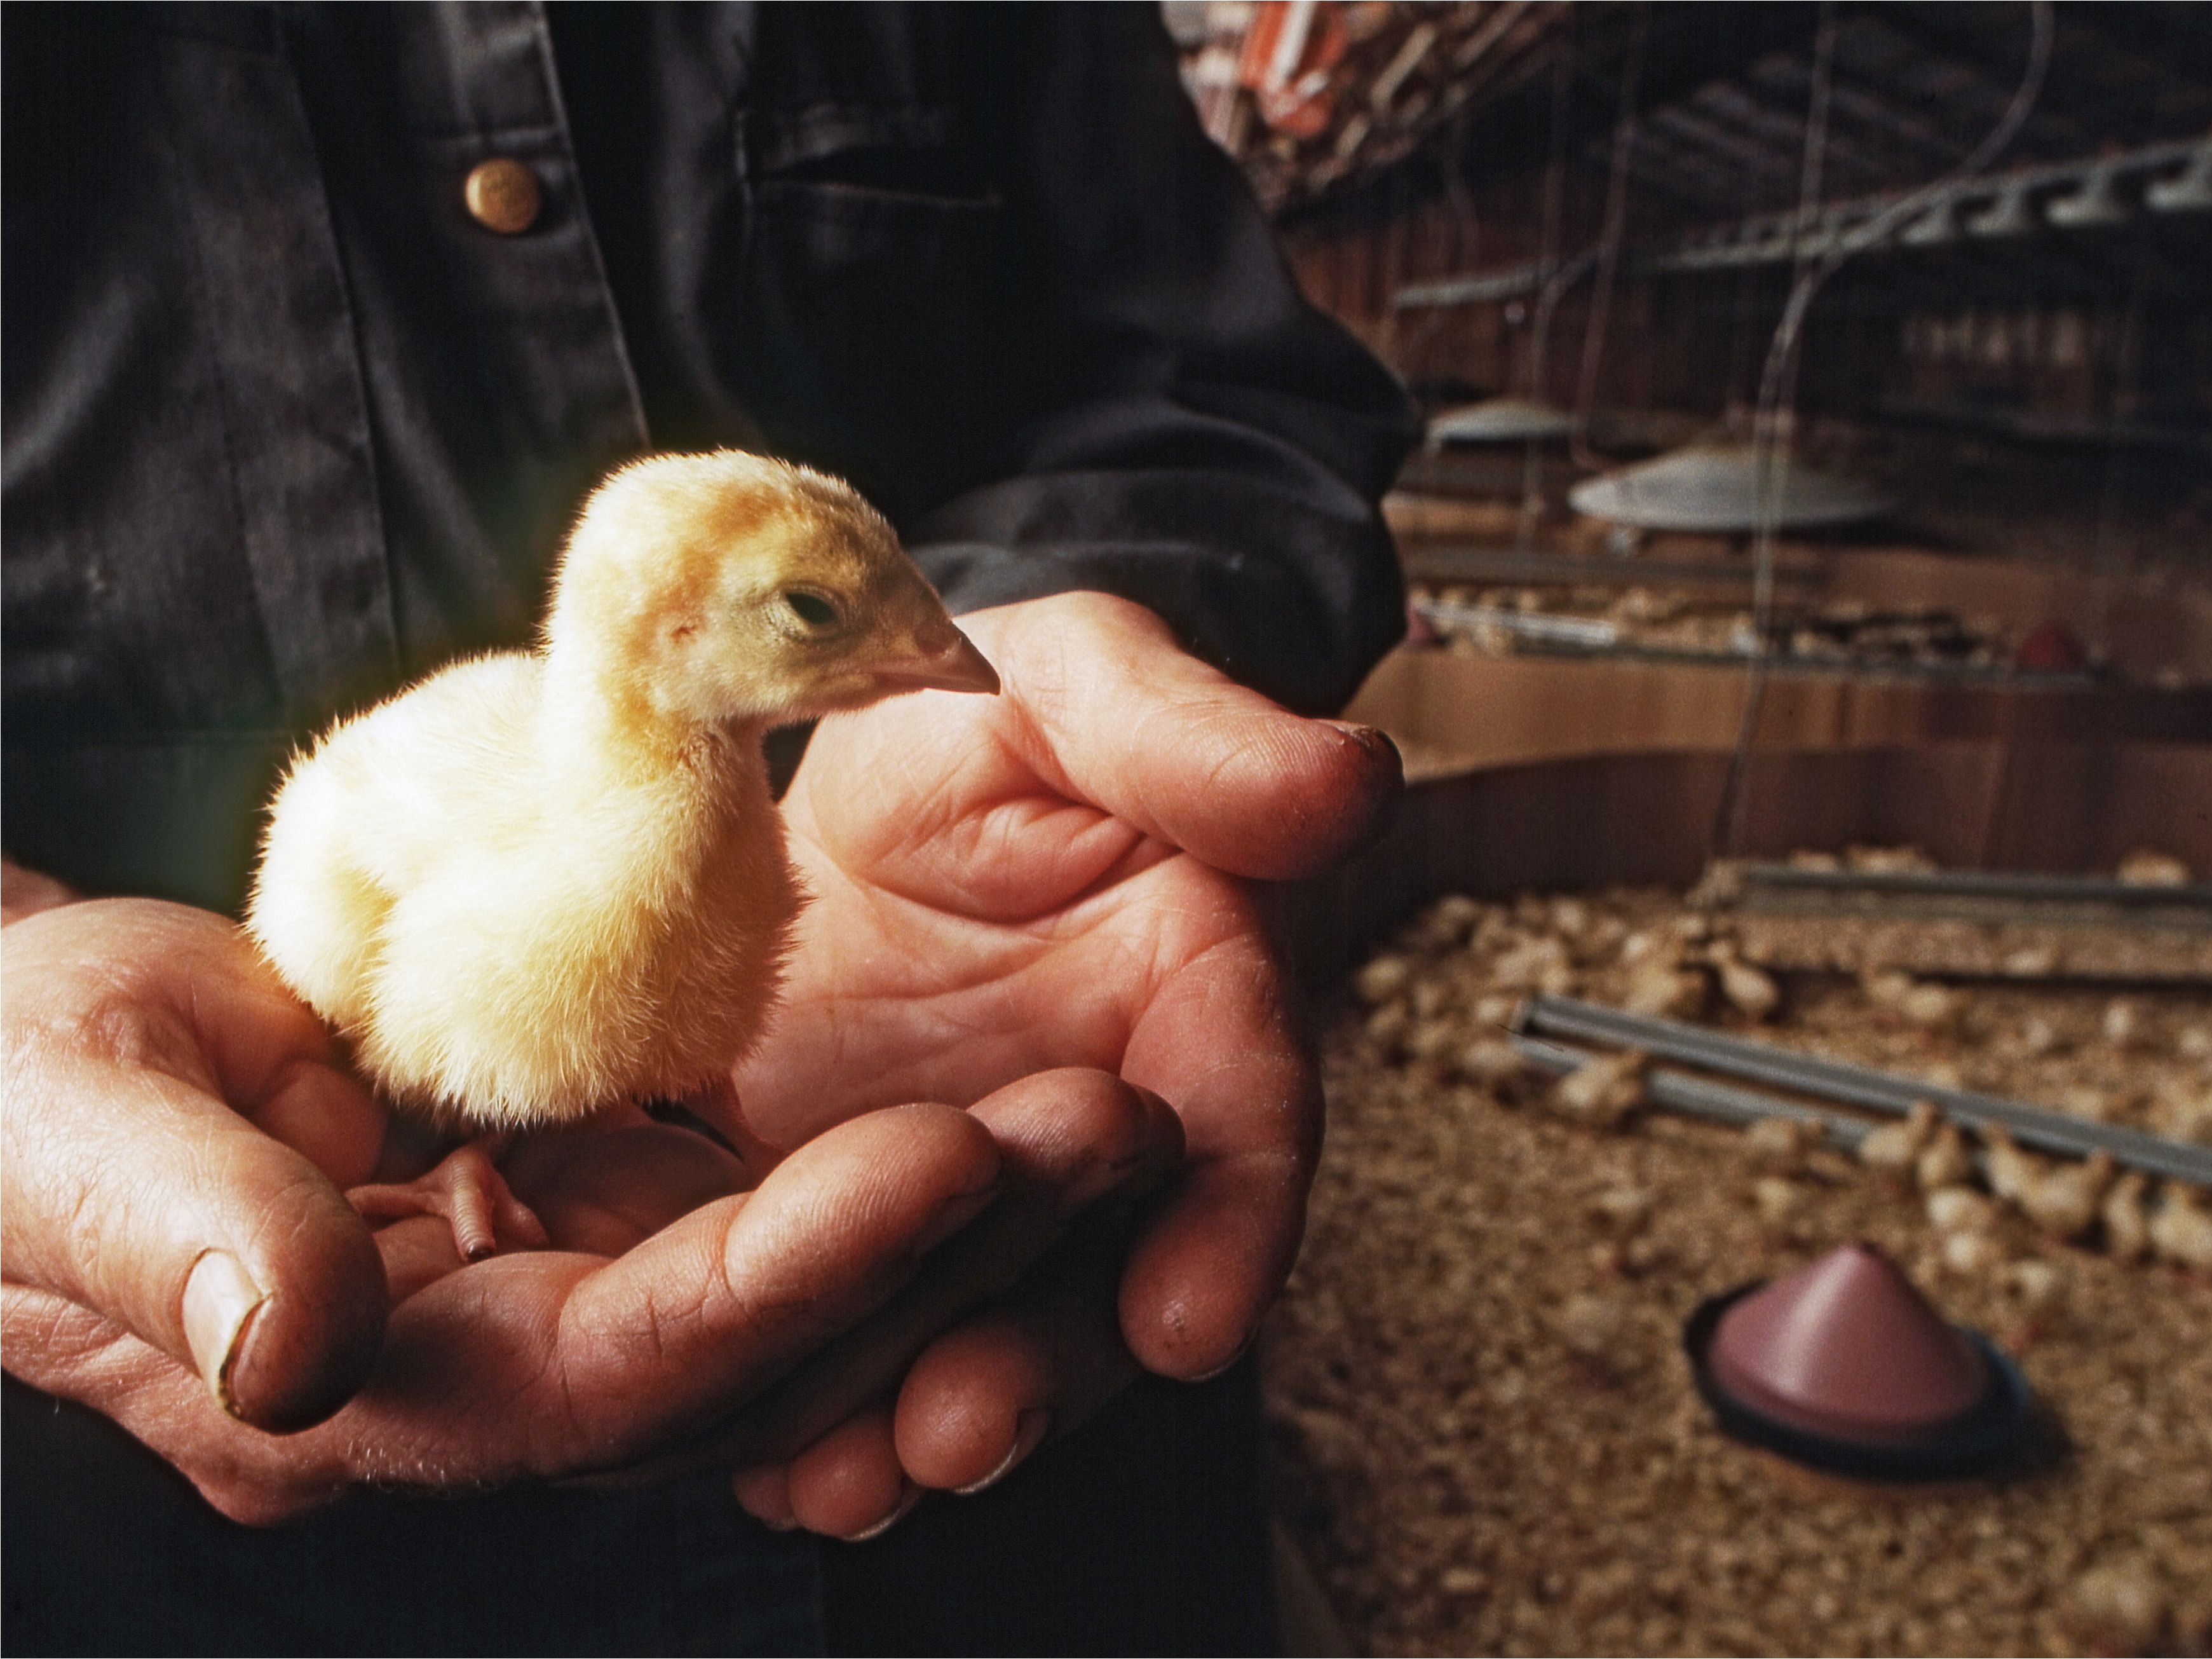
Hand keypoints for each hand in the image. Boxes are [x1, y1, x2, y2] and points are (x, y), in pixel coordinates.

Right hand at [0, 891, 1183, 1523]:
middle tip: (1102, 1128)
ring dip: (949, 1220)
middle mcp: (488, 1387)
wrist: (14, 1068)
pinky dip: (879, 1179)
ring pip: (792, 1300)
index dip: (789, 1273)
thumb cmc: (6, 1089)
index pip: (620, 1365)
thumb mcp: (54, 1127)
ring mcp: (544, 1317)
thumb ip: (169, 1235)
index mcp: (363, 1392)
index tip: (946, 1155)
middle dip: (932, 1253)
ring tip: (1103, 1113)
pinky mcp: (575, 1240)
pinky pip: (762, 1229)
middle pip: (751, 1353)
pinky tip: (999, 1103)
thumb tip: (293, 1352)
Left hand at [730, 591, 1398, 1529]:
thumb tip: (1344, 782)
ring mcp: (987, 1193)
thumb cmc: (983, 712)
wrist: (839, 776)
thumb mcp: (1073, 683)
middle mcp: (1108, 1126)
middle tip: (960, 1430)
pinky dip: (819, 1398)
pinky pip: (860, 1329)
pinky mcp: (864, 1226)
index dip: (1228, 1225)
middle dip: (1049, 1364)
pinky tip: (769, 1461)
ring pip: (990, 1328)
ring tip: (848, 1480)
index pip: (1244, 1119)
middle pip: (1113, 1272)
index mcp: (1193, 996)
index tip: (1189, 1325)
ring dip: (930, 1412)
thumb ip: (1193, 737)